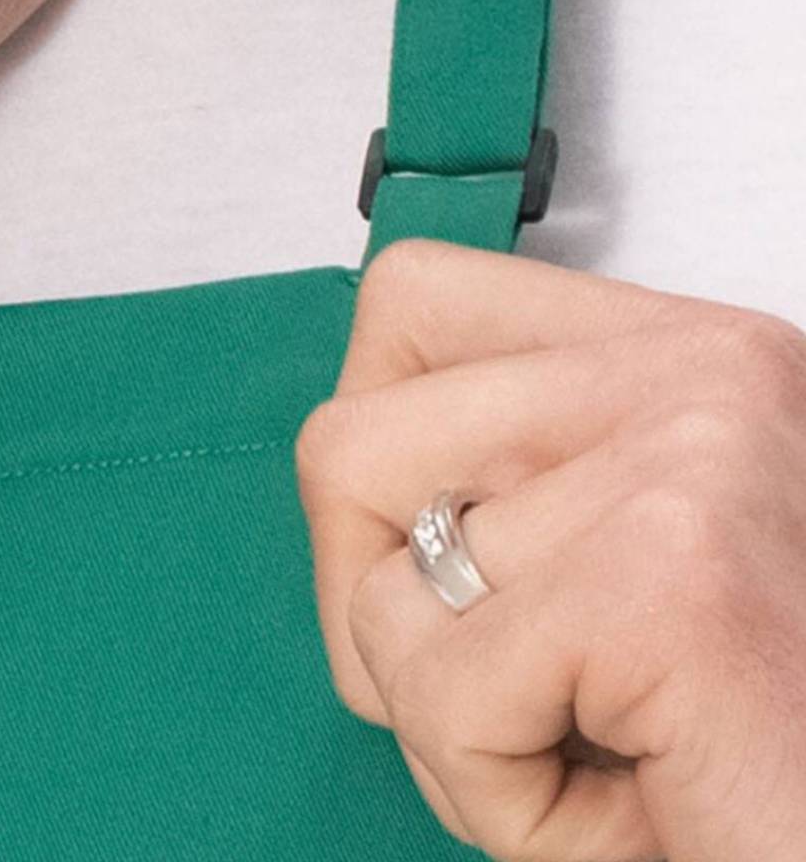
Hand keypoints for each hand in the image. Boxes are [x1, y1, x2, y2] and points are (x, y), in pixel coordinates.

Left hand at [296, 239, 805, 861]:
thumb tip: (346, 471)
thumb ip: (516, 483)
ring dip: (455, 726)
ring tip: (603, 759)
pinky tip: (637, 808)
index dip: (377, 465)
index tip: (452, 577)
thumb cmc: (769, 757)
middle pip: (351, 443)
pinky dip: (503, 801)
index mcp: (692, 356)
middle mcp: (701, 374)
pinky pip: (441, 700)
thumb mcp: (635, 564)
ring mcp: (687, 460)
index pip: (413, 302)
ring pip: (378, 586)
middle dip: (383, 612)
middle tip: (521, 704)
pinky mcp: (667, 583)